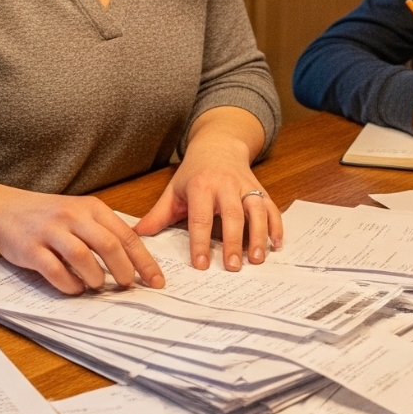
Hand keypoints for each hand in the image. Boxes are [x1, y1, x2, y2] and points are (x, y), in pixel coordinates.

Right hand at [0, 191, 164, 295]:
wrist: (3, 210)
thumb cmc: (47, 216)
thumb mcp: (79, 213)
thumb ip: (104, 230)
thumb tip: (135, 261)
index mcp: (91, 208)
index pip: (127, 235)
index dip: (144, 261)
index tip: (156, 281)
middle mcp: (72, 216)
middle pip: (108, 245)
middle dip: (124, 270)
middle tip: (128, 286)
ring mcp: (50, 231)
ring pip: (83, 257)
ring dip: (96, 277)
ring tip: (98, 286)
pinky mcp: (31, 249)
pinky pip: (55, 270)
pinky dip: (69, 284)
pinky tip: (74, 288)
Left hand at [135, 110, 280, 270]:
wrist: (219, 145)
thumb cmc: (194, 173)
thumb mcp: (174, 190)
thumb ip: (158, 215)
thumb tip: (136, 236)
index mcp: (201, 187)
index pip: (200, 218)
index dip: (200, 242)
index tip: (200, 264)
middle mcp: (226, 186)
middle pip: (232, 215)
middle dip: (233, 242)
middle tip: (231, 267)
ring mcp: (246, 187)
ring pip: (256, 211)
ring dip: (258, 235)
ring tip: (256, 259)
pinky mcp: (261, 190)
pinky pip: (272, 208)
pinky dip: (276, 226)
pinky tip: (276, 245)